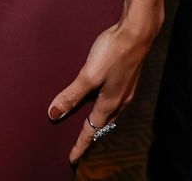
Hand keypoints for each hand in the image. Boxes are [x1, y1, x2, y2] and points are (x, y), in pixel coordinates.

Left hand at [46, 17, 155, 164]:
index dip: (80, 144)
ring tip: (86, 123)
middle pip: (103, 124)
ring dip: (97, 120)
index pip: (92, 130)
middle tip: (78, 144)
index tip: (71, 158)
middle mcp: (120, 100)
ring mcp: (125, 89)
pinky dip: (103, 105)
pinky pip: (112, 99)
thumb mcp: (88, 75)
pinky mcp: (125, 77)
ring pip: (109, 112)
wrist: (137, 32)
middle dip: (91, 135)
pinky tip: (98, 96)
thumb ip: (72, 94)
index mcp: (110, 103)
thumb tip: (54, 114)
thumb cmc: (113, 51)